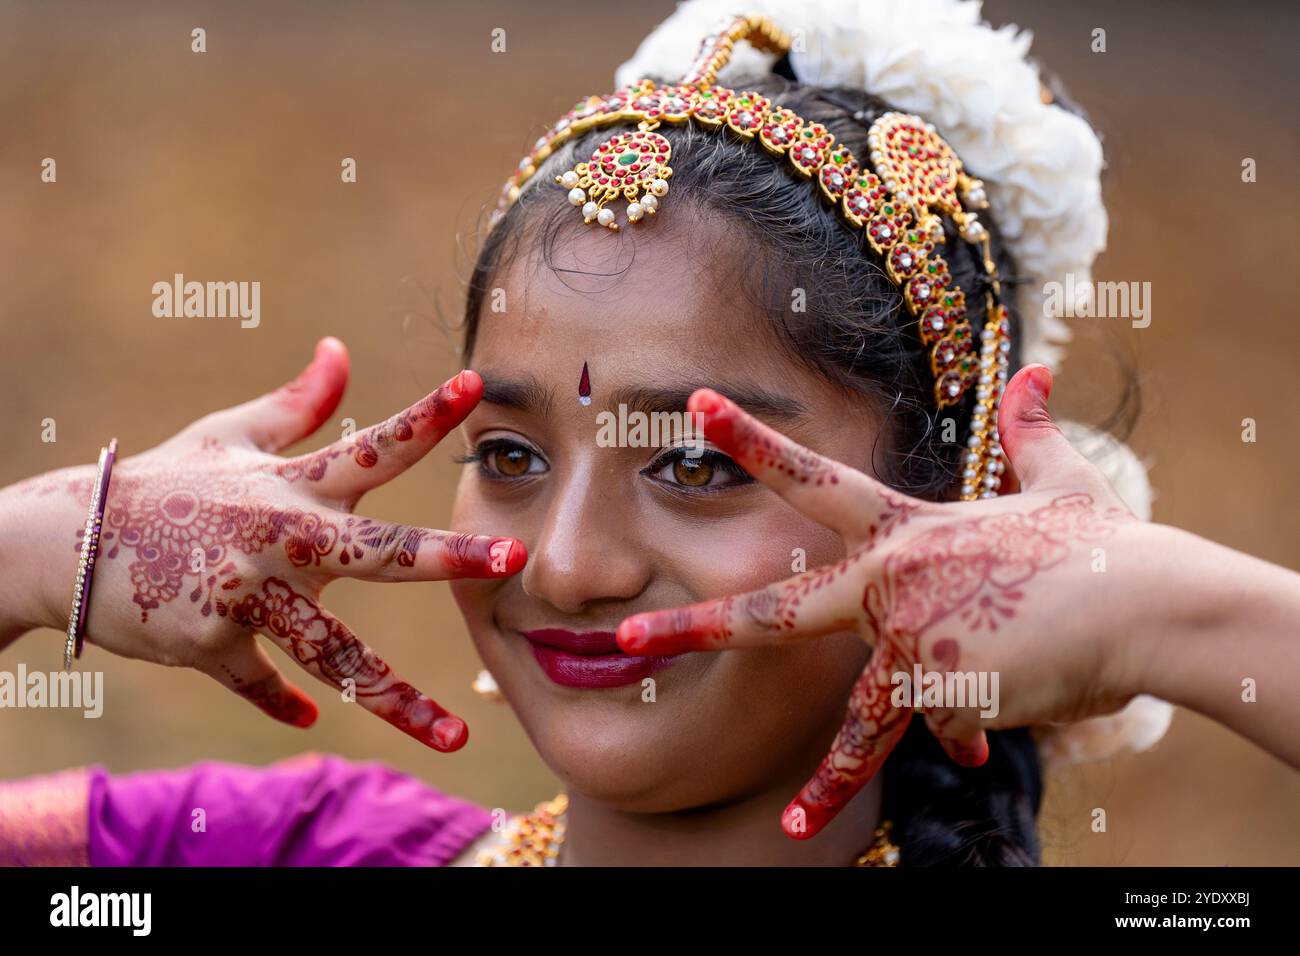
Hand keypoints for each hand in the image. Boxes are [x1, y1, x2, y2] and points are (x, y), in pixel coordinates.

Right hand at [5, 337, 524, 751]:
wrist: (65, 544)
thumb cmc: (163, 484)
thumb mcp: (227, 436)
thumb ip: (297, 404)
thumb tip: (342, 348)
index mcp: (290, 486)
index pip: (370, 446)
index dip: (425, 414)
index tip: (479, 383)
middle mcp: (277, 538)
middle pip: (373, 549)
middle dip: (443, 554)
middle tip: (514, 558)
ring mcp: (244, 595)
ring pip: (331, 653)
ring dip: (394, 696)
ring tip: (454, 735)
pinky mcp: (210, 643)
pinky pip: (261, 681)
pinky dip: (281, 701)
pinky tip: (307, 719)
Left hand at [616, 365, 1161, 838]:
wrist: (1146, 606)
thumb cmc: (1106, 547)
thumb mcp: (1062, 484)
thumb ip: (1032, 434)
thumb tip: (1041, 370)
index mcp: (904, 531)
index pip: (811, 479)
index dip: (752, 439)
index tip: (697, 404)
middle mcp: (888, 582)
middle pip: (775, 611)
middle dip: (697, 624)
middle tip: (630, 635)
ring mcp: (906, 639)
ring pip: (855, 718)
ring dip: (827, 780)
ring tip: (793, 823)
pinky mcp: (938, 690)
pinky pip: (933, 732)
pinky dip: (958, 740)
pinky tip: (972, 735)